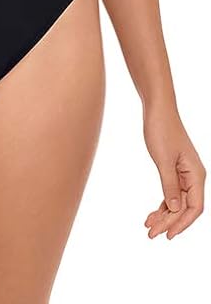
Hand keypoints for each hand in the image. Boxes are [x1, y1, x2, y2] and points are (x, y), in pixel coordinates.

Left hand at [142, 101, 205, 238]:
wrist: (157, 109)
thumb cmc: (162, 130)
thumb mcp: (163, 160)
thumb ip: (169, 185)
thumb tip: (174, 209)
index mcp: (196, 174)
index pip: (195, 208)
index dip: (183, 224)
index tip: (168, 235)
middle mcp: (194, 176)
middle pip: (184, 208)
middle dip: (169, 222)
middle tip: (150, 233)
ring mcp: (184, 173)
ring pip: (177, 202)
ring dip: (164, 215)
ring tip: (148, 227)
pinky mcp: (174, 170)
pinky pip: (171, 193)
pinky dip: (162, 204)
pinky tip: (152, 214)